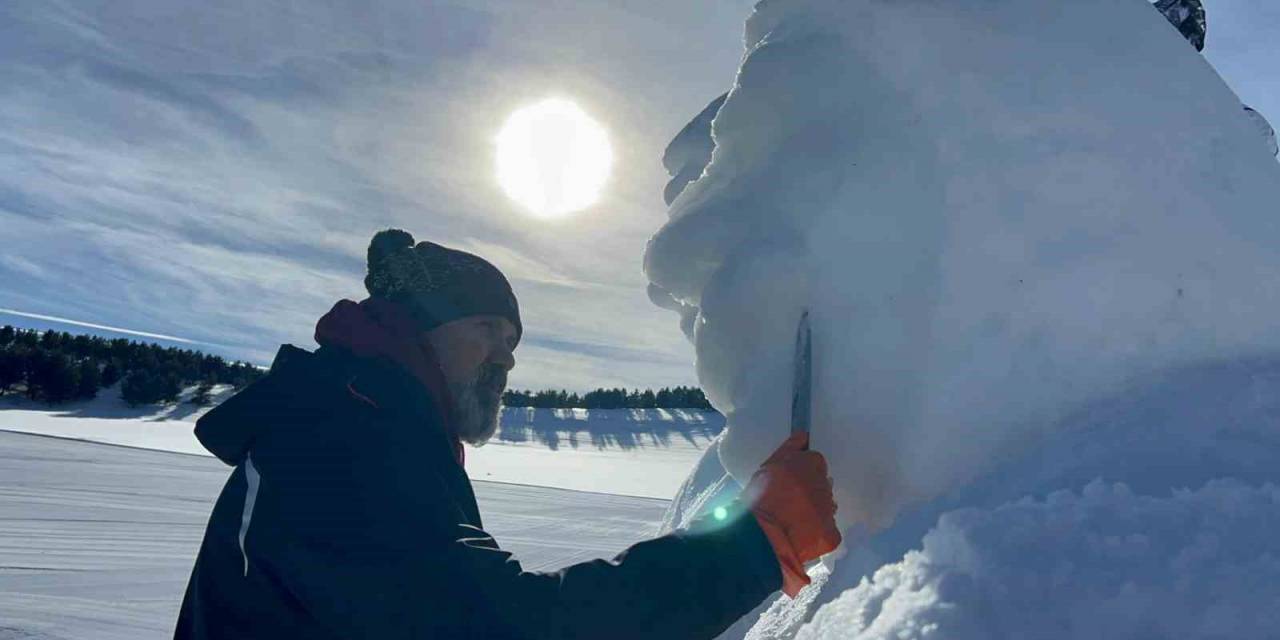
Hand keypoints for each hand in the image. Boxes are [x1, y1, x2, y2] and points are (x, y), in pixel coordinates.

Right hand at [746, 431, 840, 596]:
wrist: (765, 534)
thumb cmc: (762, 496)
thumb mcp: (770, 465)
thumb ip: (790, 448)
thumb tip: (804, 436)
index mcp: (814, 464)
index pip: (814, 463)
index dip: (801, 473)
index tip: (788, 482)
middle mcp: (827, 485)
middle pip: (821, 485)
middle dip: (809, 492)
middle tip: (788, 502)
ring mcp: (831, 511)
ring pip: (825, 508)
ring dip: (814, 512)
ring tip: (792, 521)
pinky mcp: (832, 535)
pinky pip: (828, 532)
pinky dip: (818, 534)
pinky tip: (800, 536)